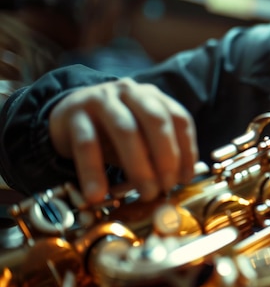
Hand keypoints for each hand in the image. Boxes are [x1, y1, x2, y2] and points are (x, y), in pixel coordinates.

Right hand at [49, 78, 197, 202]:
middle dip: (167, 157)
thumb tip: (178, 180)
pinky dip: (93, 172)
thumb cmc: (111, 132)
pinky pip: (86, 145)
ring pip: (126, 130)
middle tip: (167, 187)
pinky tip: (97, 194)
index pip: (179, 118)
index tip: (186, 178)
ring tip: (145, 193)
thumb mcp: (140, 136)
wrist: (66, 115)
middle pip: (156, 120)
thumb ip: (158, 151)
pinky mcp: (74, 115)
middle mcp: (130, 92)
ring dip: (140, 166)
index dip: (187, 149)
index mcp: (152, 96)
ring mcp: (101, 100)